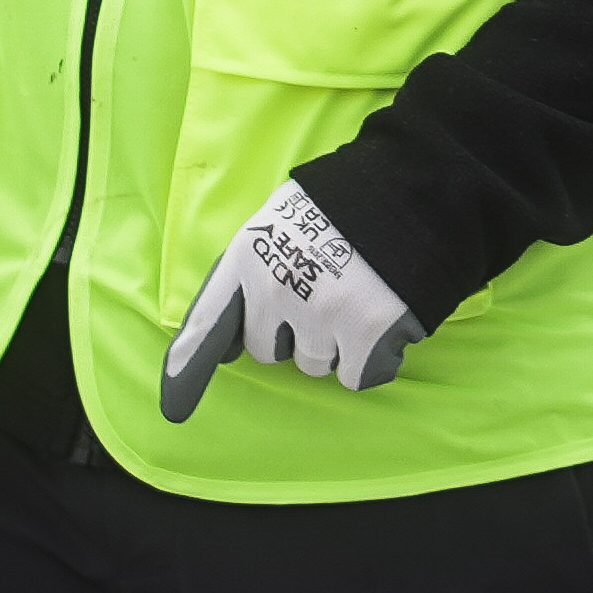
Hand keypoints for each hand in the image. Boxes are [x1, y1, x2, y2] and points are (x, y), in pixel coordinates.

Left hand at [161, 178, 423, 421]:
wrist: (417, 185)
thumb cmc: (349, 201)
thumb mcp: (285, 216)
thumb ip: (258, 266)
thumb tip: (234, 339)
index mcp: (250, 255)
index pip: (208, 321)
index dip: (189, 366)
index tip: (175, 408)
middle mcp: (276, 290)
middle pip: (270, 350)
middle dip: (295, 333)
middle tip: (330, 293)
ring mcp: (321, 314)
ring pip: (316, 365)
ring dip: (337, 342)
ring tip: (364, 294)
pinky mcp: (366, 334)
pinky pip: (358, 375)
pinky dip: (374, 356)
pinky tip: (387, 317)